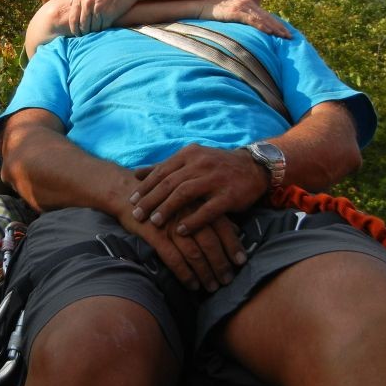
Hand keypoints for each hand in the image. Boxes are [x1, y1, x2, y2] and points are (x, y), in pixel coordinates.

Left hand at [67, 0, 137, 35]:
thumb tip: (69, 3)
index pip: (73, 17)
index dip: (74, 27)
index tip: (76, 32)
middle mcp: (87, 2)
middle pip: (81, 25)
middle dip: (81, 33)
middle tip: (83, 37)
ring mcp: (97, 8)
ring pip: (91, 28)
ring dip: (92, 32)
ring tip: (93, 34)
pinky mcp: (108, 14)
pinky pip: (102, 28)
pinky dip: (102, 30)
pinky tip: (103, 29)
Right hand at [120, 207, 245, 292]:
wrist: (127, 192)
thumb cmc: (165, 199)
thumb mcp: (190, 201)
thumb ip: (213, 214)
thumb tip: (236, 229)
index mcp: (198, 203)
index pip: (222, 226)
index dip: (233, 245)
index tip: (241, 262)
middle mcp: (187, 213)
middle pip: (210, 242)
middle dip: (221, 264)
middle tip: (228, 280)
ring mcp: (171, 224)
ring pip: (194, 253)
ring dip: (205, 273)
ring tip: (212, 286)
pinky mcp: (155, 234)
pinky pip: (173, 258)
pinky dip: (185, 274)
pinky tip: (192, 285)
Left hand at [129, 144, 268, 236]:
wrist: (253, 167)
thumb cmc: (216, 166)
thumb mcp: (191, 160)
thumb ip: (164, 167)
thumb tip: (136, 173)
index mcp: (189, 154)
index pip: (162, 171)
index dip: (146, 186)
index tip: (132, 200)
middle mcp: (201, 164)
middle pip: (169, 183)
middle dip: (151, 199)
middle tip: (138, 214)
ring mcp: (215, 179)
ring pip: (185, 193)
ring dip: (167, 209)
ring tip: (155, 222)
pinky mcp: (229, 195)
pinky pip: (208, 209)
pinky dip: (192, 220)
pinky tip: (181, 230)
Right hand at [198, 0, 290, 37]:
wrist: (199, 6)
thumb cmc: (212, 13)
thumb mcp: (229, 16)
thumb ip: (239, 20)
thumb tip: (245, 33)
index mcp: (248, 5)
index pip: (266, 16)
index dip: (276, 25)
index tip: (285, 33)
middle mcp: (248, 4)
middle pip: (268, 17)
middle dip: (280, 27)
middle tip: (290, 37)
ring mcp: (242, 6)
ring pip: (263, 19)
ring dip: (275, 28)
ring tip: (284, 37)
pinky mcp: (236, 11)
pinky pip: (252, 20)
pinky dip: (262, 26)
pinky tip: (270, 33)